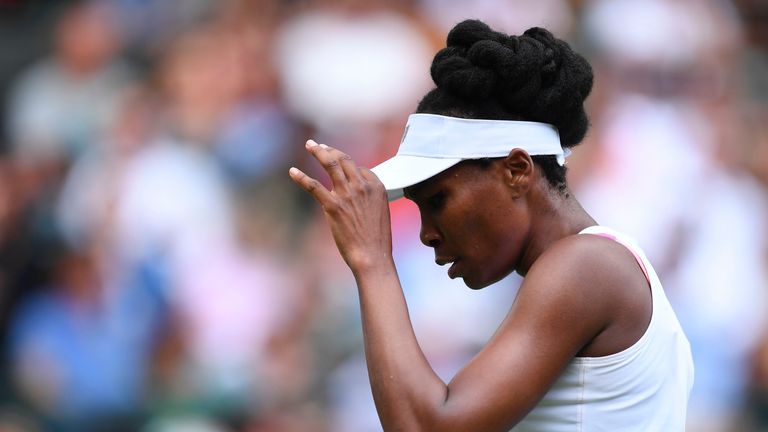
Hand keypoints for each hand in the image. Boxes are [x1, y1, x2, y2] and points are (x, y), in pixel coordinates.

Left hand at [289, 140, 392, 271]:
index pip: (358, 168)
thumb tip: (354, 195)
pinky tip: (292, 171)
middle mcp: (362, 186)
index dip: (346, 166)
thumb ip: (367, 199)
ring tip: (309, 145)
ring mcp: (347, 194)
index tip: (337, 165)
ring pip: (330, 164)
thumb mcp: (379, 212)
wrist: (372, 256)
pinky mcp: (333, 206)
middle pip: (344, 159)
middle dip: (330, 150)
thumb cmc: (376, 239)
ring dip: (318, 152)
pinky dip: (301, 177)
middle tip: (319, 146)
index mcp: (377, 186)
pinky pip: (314, 186)